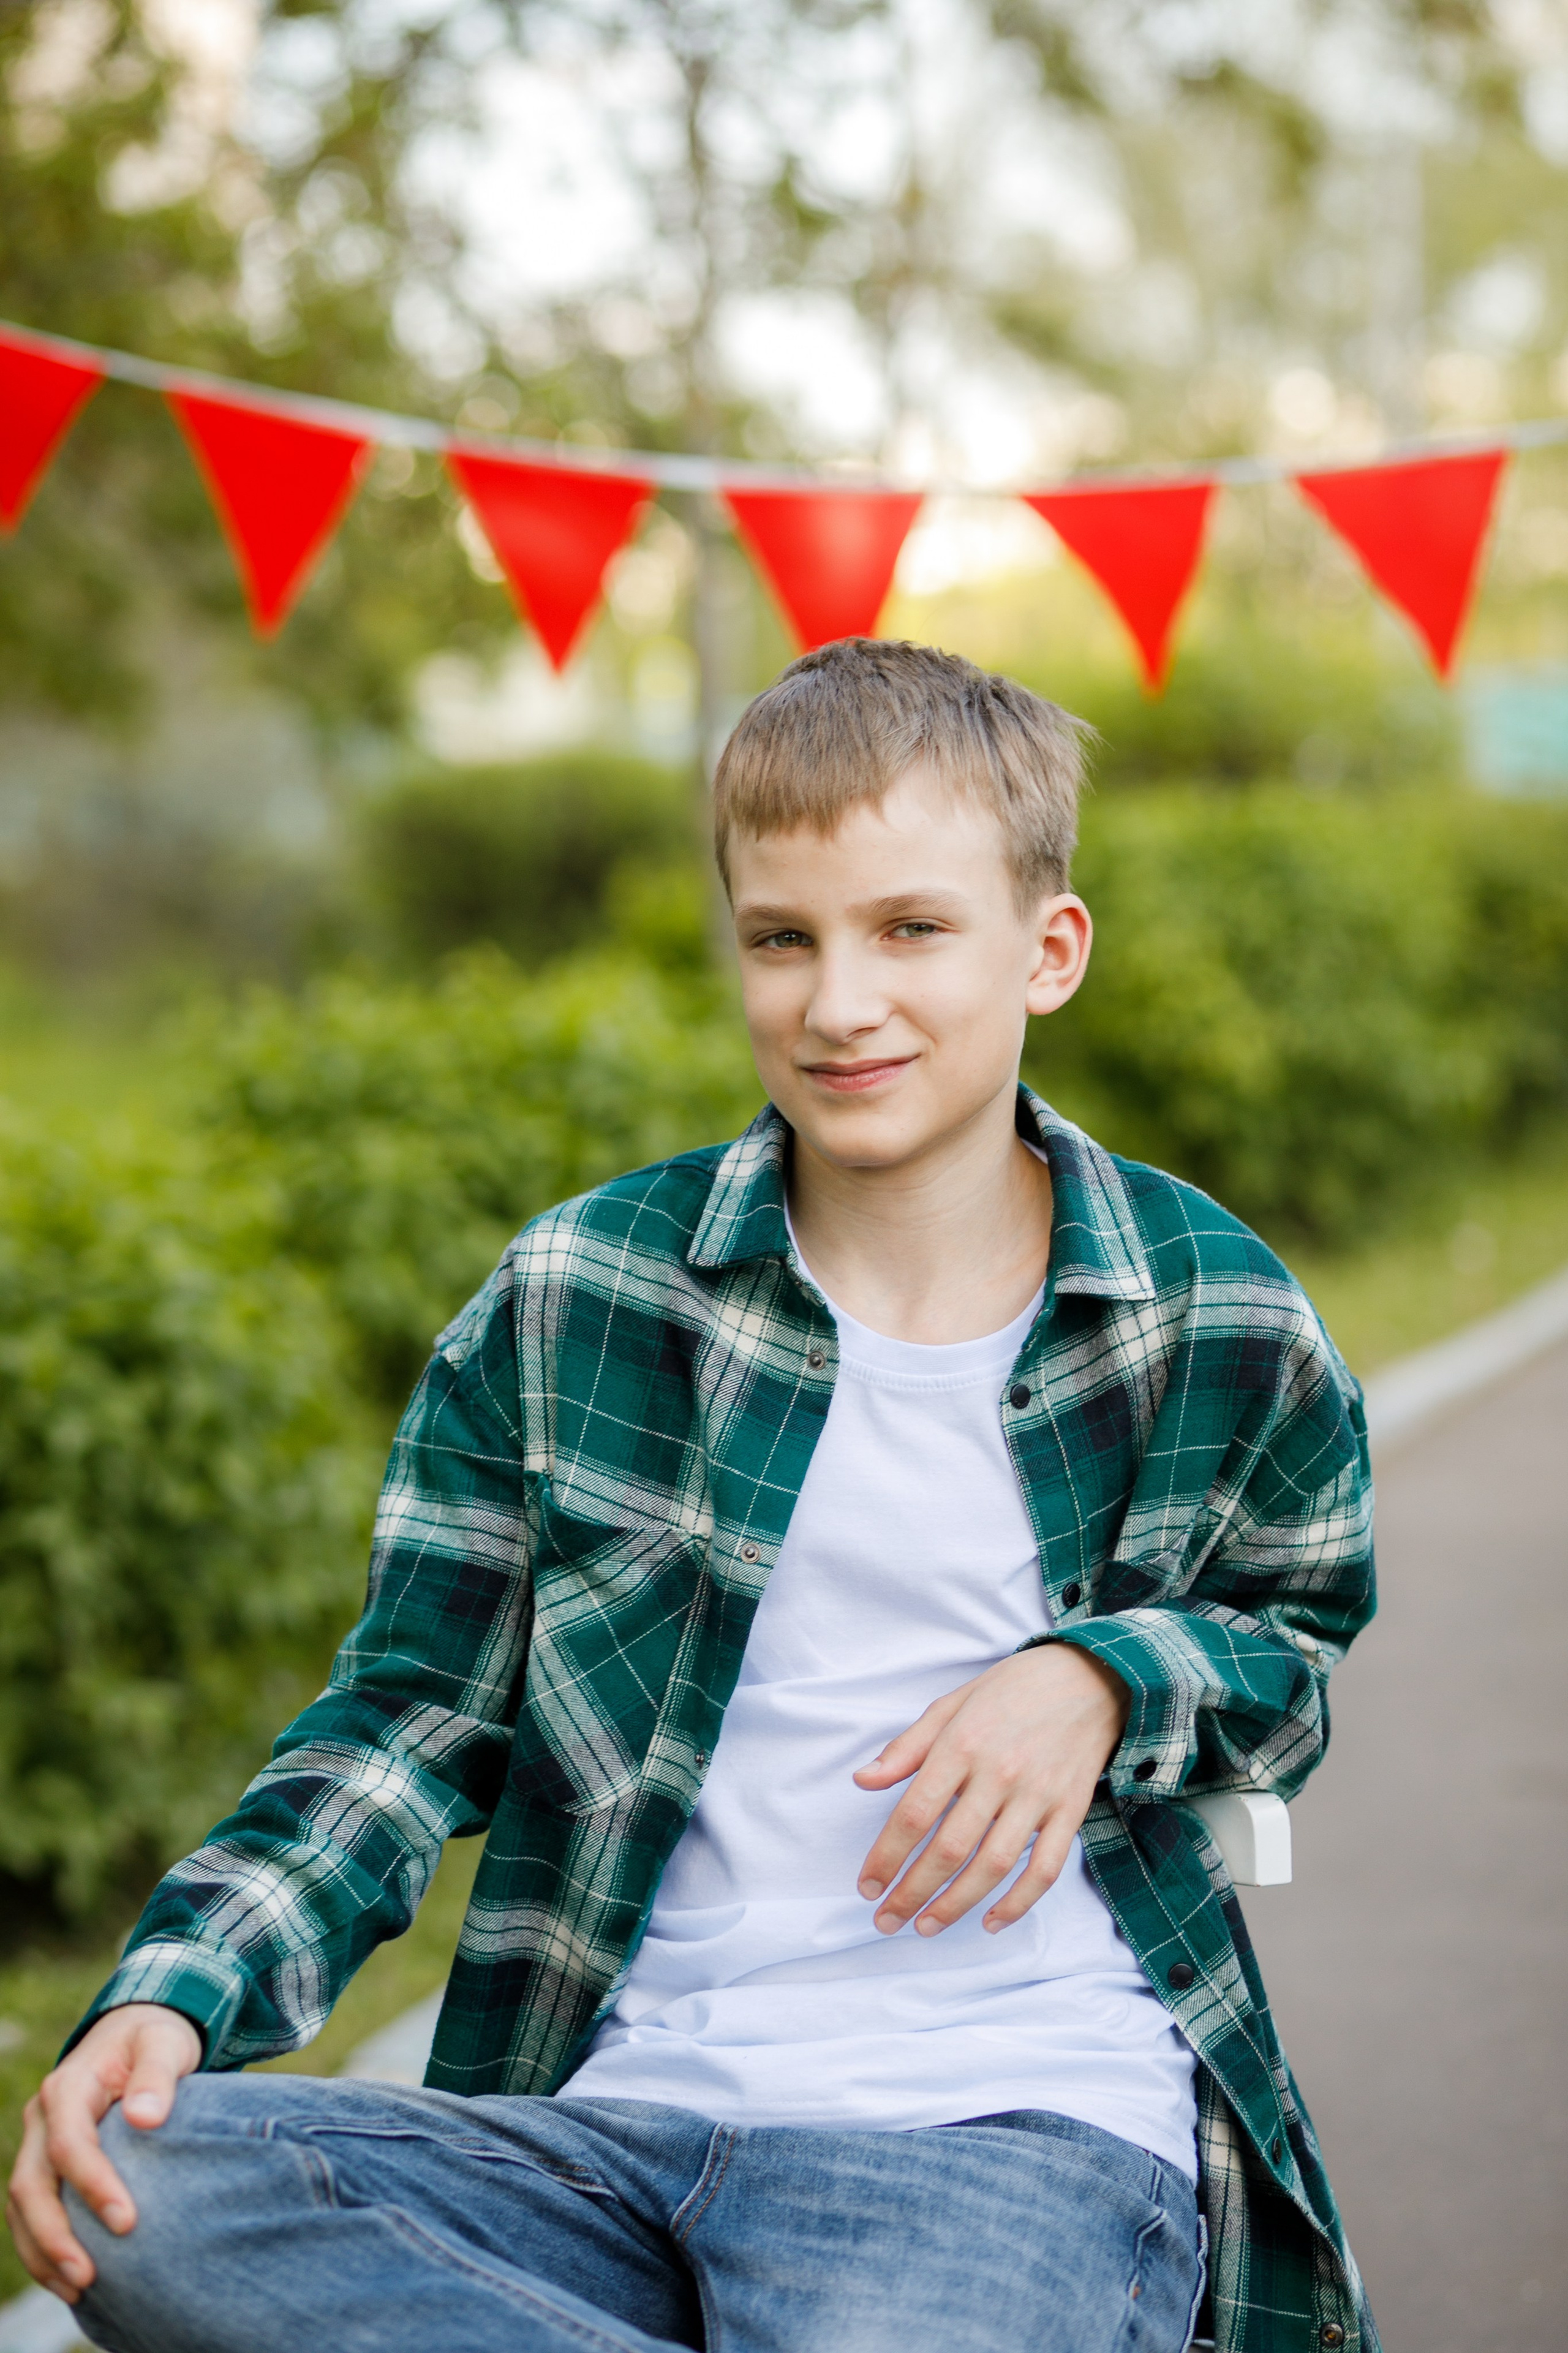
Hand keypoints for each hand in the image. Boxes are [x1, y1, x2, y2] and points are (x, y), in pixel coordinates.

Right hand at [5, 2003, 200, 2301]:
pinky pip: (30, 2213)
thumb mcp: (165, 2044)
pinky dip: (43, 2248)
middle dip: (55, 2234)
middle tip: (89, 2276)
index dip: (92, 2184)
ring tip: (78, 2289)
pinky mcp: (45, 2166)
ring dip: (43, 2252)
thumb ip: (157, 2075)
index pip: (68, 2143)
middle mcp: (42, 2118)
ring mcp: (37, 2144)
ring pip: (22, 2206)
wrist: (135, 2033)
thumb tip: (145, 2117)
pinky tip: (69, 2279)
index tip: (127, 2221)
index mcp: (67, 2086)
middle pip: (31, 2183)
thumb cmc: (154, 2040)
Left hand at [853, 1644, 1129, 1937]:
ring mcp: (1038, 1795)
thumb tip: (862, 1780)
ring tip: (926, 1926)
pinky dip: (1018, 1903)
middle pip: (949, 1849)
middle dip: (912, 1893)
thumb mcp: (952, 1704)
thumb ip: (907, 1747)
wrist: (1090, 1676)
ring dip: (956, 1905)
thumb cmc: (1011, 1690)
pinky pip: (1045, 1868)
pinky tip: (991, 1921)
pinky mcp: (1070, 1810)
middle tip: (887, 1921)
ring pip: (993, 1866)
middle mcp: (999, 1773)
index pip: (915, 1813)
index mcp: (962, 1743)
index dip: (887, 1856)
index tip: (868, 1885)